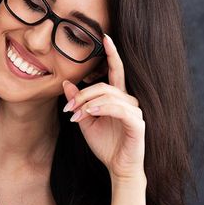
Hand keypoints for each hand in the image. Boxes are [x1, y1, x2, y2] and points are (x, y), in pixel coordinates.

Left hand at [62, 34, 145, 180]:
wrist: (118, 168)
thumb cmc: (105, 145)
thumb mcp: (85, 122)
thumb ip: (77, 102)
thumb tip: (65, 82)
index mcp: (117, 98)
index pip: (115, 71)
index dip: (111, 53)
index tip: (103, 36)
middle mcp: (128, 100)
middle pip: (104, 85)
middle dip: (82, 95)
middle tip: (66, 109)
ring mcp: (135, 111)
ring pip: (109, 95)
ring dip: (87, 103)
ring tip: (74, 116)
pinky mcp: (138, 123)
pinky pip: (119, 109)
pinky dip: (102, 108)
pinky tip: (89, 113)